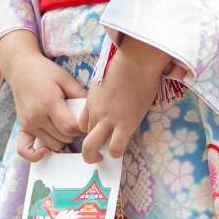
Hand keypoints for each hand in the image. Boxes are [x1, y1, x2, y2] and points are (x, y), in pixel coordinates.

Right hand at [0, 30, 85, 162]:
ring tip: (66, 127)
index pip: (70, 128)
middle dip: (74, 133)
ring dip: (62, 140)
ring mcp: (28, 124)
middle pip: (63, 138)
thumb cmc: (45, 72)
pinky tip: (45, 152)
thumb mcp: (65, 78)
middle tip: (78, 122)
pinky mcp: (22, 128)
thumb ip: (79, 93)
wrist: (21, 68)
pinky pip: (25, 150)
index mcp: (49, 103)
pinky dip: (35, 155)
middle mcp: (37, 117)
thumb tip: (94, 110)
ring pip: (52, 145)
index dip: (82, 128)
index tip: (86, 121)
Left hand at [79, 38, 171, 164]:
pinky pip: (115, 148)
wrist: (136, 60)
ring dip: (97, 156)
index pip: (82, 122)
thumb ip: (108, 89)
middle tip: (98, 153)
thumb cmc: (127, 61)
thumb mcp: (109, 76)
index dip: (90, 129)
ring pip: (91, 147)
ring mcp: (108, 119)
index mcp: (92, 99)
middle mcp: (96, 111)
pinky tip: (122, 147)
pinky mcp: (124, 125)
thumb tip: (117, 90)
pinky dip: (117, 152)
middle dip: (89, 148)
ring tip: (106, 157)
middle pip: (84, 136)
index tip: (100, 131)